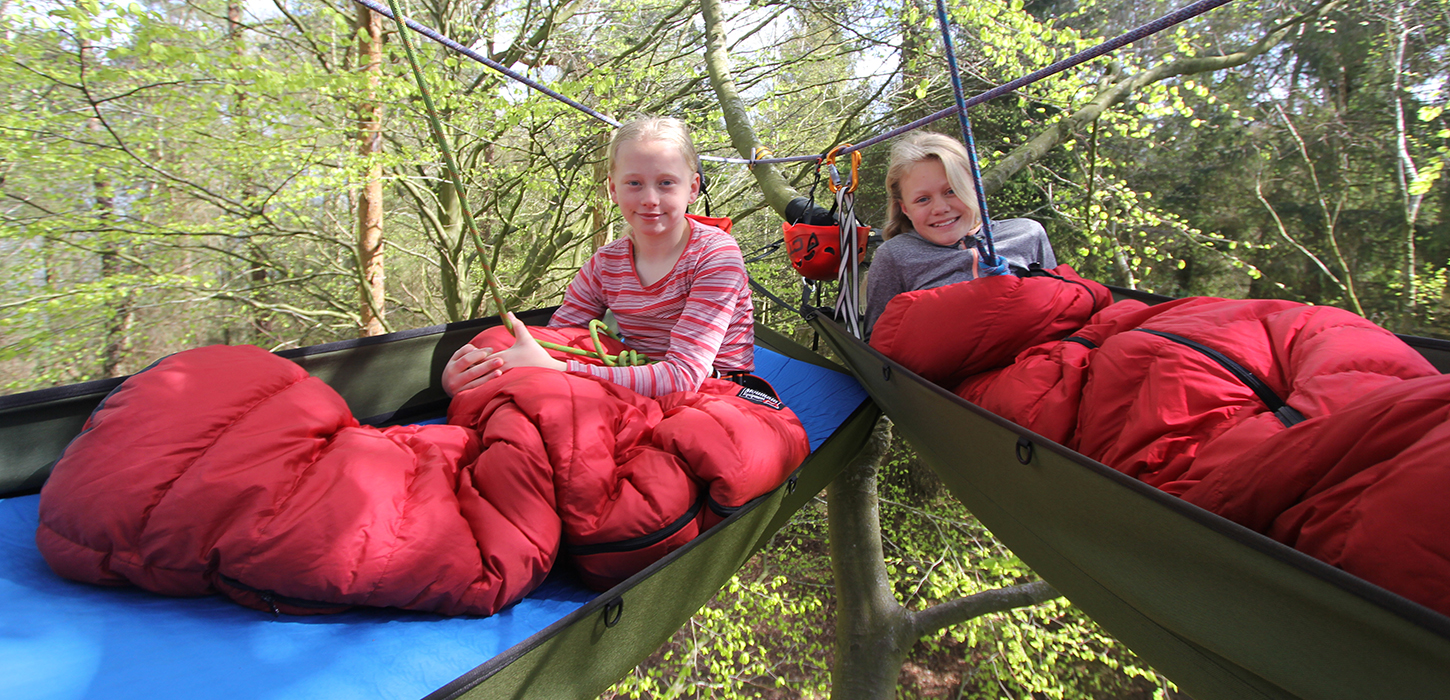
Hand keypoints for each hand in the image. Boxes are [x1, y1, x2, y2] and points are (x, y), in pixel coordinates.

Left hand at [441, 314, 565, 396]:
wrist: (550, 373)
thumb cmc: (537, 356)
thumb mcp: (527, 339)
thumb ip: (517, 326)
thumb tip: (509, 313)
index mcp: (503, 357)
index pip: (482, 358)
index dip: (476, 357)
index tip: (472, 357)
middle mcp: (502, 369)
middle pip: (481, 369)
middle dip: (474, 368)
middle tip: (467, 368)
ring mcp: (505, 379)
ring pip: (486, 380)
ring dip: (480, 378)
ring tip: (471, 379)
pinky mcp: (508, 387)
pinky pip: (493, 388)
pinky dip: (487, 387)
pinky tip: (484, 389)